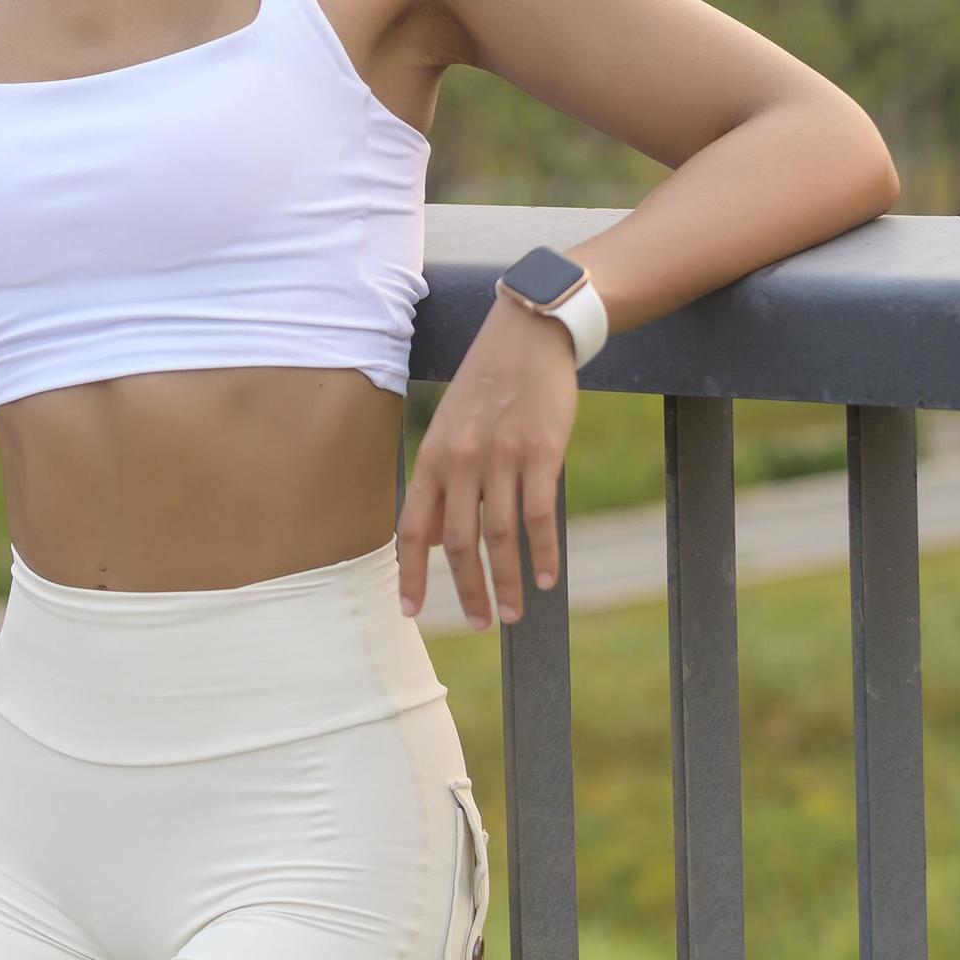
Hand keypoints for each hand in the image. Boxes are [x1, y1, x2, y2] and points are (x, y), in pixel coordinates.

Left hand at [396, 298, 577, 628]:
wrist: (528, 335)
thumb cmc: (488, 387)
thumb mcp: (449, 430)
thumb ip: (441, 485)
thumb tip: (436, 540)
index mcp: (432, 457)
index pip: (412, 528)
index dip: (411, 574)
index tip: (413, 611)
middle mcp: (460, 461)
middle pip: (459, 543)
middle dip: (468, 591)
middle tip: (481, 624)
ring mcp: (501, 457)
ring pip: (500, 537)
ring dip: (508, 582)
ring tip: (516, 613)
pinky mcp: (542, 452)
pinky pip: (541, 516)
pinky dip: (544, 553)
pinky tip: (549, 578)